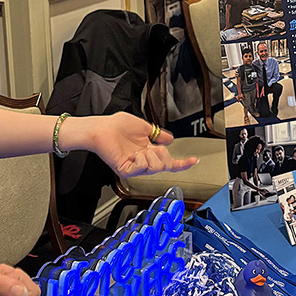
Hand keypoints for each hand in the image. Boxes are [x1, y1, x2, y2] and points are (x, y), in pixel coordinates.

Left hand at [75, 112, 197, 176]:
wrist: (102, 128)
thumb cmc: (117, 125)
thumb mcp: (144, 127)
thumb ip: (159, 134)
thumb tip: (170, 139)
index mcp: (148, 151)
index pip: (168, 161)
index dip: (182, 162)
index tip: (193, 160)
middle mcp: (143, 160)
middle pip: (165, 165)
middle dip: (164, 154)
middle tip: (154, 146)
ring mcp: (135, 166)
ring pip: (156, 167)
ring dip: (152, 156)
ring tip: (141, 149)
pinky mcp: (126, 169)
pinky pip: (142, 169)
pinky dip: (142, 160)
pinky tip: (136, 154)